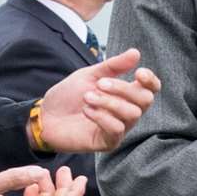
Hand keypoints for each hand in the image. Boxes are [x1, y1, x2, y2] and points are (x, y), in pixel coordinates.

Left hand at [38, 49, 161, 152]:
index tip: (138, 73)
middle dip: (123, 89)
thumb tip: (136, 53)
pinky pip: (117, 129)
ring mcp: (119, 128)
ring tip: (87, 97)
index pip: (151, 89)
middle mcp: (127, 112)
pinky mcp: (108, 142)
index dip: (150, 80)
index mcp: (125, 94)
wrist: (46, 116)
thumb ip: (114, 65)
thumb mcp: (90, 75)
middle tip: (100, 84)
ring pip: (132, 115)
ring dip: (109, 102)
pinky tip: (86, 111)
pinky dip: (102, 117)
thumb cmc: (68, 96)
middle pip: (145, 101)